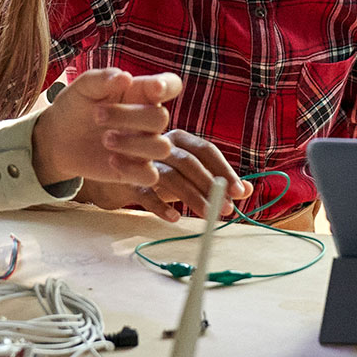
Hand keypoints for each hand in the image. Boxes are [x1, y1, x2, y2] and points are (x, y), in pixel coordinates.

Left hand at [32, 68, 181, 189]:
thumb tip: (125, 77)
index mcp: (141, 93)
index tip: (154, 87)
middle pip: (161, 118)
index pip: (171, 85)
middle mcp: (147, 120)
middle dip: (130, 116)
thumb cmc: (75, 106)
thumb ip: (104, 78)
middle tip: (97, 116)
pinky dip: (132, 168)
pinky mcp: (135, 170)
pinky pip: (150, 175)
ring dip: (133, 143)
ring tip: (105, 139)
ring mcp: (144, 146)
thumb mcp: (84, 87)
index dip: (169, 86)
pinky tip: (111, 160)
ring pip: (162, 148)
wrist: (56, 138)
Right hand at [70, 132, 253, 222]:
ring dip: (192, 198)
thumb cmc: (156, 173)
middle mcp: (161, 142)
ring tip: (208, 216)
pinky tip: (174, 218)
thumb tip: (247, 190)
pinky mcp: (124, 176)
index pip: (206, 150)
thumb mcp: (186, 175)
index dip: (224, 169)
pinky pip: (144, 191)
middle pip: (190, 162)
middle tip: (227, 209)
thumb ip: (214, 179)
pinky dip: (159, 205)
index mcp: (179, 137)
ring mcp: (141, 158)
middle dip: (211, 186)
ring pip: (170, 176)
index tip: (240, 191)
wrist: (109, 175)